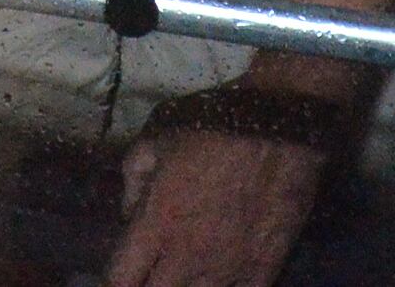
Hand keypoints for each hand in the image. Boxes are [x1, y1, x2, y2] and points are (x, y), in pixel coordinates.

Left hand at [108, 127, 325, 286]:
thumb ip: (133, 178)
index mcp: (156, 224)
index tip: (124, 275)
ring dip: (188, 286)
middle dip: (150, 285)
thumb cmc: (214, 127)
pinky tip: (224, 278)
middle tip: (155, 270)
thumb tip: (130, 213)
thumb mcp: (157, 138)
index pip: (121, 279)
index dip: (116, 283)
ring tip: (189, 270)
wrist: (278, 124)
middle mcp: (187, 257)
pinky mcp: (262, 271)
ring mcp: (227, 269)